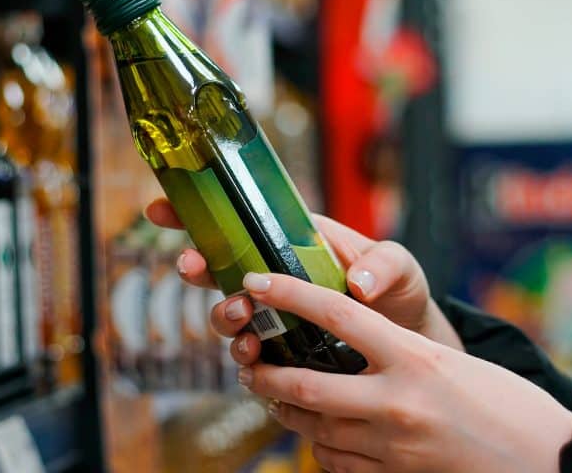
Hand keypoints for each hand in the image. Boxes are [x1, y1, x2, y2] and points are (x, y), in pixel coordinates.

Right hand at [145, 199, 462, 365]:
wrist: (409, 344)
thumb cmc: (401, 293)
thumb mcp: (401, 267)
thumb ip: (384, 266)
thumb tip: (358, 283)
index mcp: (296, 241)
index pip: (240, 220)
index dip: (197, 213)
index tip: (162, 209)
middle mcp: (277, 277)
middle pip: (219, 266)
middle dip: (197, 265)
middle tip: (193, 268)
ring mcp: (275, 317)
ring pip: (228, 313)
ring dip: (223, 314)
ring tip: (242, 318)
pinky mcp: (281, 355)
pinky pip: (250, 357)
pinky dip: (246, 360)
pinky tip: (255, 362)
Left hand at [237, 272, 571, 472]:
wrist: (552, 462)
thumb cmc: (511, 407)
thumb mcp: (456, 364)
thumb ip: (403, 355)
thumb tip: (355, 346)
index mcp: (416, 358)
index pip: (335, 314)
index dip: (288, 293)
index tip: (259, 282)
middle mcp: (398, 402)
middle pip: (304, 385)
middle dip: (264, 375)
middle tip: (249, 362)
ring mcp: (394, 448)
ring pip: (314, 429)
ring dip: (285, 413)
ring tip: (272, 397)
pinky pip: (337, 464)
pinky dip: (320, 446)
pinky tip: (318, 435)